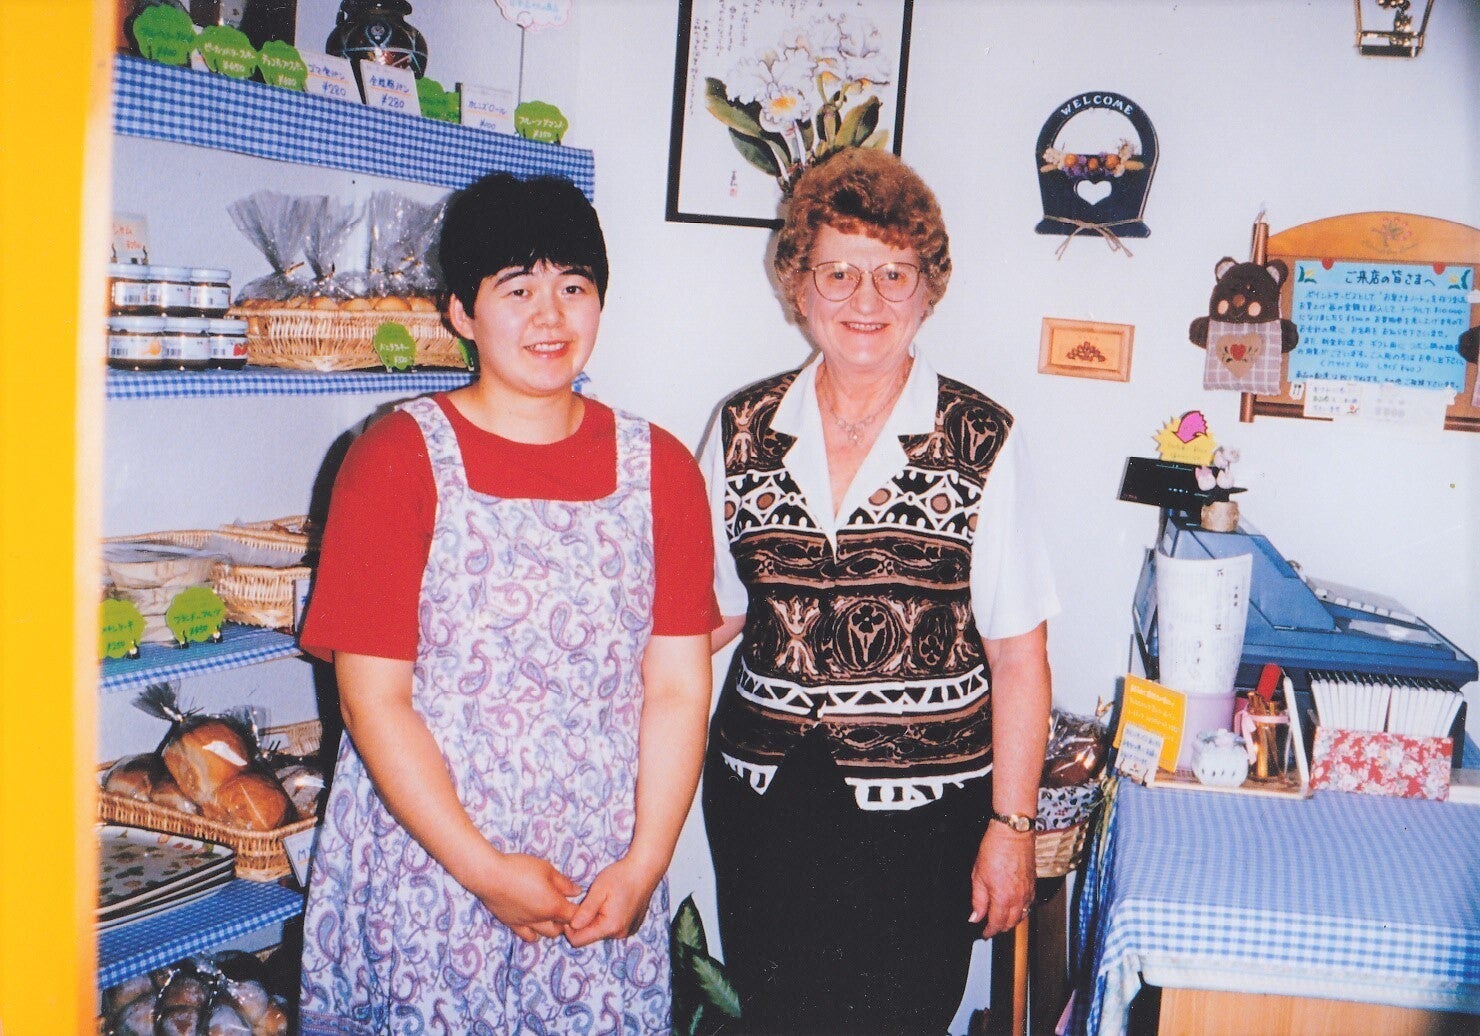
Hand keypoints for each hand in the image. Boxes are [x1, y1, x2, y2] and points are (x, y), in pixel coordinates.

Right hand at [473, 853, 581, 942]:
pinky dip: (534, 932)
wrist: (490, 876)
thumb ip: (564, 883)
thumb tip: (577, 892)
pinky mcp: (512, 924)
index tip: (578, 902)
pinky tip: (533, 920)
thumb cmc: (521, 869)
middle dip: (565, 920)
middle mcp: (541, 920)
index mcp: (553, 906)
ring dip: (550, 927)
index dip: (580, 911)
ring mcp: (526, 924)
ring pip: (544, 935)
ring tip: (549, 914)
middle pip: (560, 928)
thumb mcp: (547, 869)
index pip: (574, 916)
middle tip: (563, 906)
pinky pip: (527, 936)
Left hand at [564, 856, 661, 947]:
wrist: (645, 869)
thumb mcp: (598, 889)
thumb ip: (585, 910)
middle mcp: (620, 934)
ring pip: (600, 932)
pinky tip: (611, 903)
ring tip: (601, 900)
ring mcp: (627, 932)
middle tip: (587, 902)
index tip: (570, 911)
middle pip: (590, 936)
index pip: (578, 940)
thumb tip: (572, 926)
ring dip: (595, 920)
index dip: (569, 928)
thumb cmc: (621, 876)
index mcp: (610, 926)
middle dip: (583, 922)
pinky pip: (611, 929)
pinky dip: (606, 919)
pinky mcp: (631, 927)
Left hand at [968, 822, 1035, 937]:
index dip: (989, 931)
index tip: (984, 933)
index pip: (997, 924)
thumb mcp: (978, 875)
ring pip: (1022, 915)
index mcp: (1003, 898)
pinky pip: (1029, 904)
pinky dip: (1022, 910)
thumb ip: (978, 900)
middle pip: (1011, 923)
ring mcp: (1028, 892)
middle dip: (1000, 928)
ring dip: (1011, 921)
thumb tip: (975, 917)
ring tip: (1001, 919)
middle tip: (990, 927)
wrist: (1013, 833)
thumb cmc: (995, 849)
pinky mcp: (1033, 884)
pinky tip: (1015, 906)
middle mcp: (1019, 898)